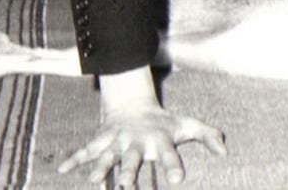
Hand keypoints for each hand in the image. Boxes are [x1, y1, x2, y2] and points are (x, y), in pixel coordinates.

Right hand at [58, 103, 226, 185]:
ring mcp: (118, 140)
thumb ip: (207, 135)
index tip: (178, 178)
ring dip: (100, 168)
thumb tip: (225, 149)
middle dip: (129, 172)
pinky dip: (74, 160)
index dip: (172, 165)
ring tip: (93, 182)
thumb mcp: (187, 125)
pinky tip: (62, 171)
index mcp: (159, 139)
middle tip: (126, 185)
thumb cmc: (164, 123)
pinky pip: (86, 151)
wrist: (133, 104)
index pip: (168, 154)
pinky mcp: (102, 140)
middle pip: (132, 159)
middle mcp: (137, 141)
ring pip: (108, 156)